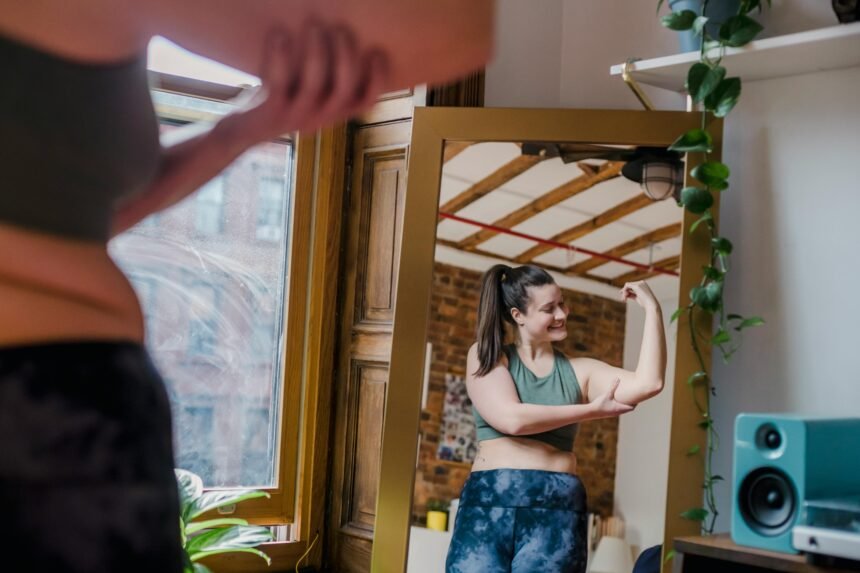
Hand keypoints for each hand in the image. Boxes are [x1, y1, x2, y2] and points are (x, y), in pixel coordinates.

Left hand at [231, 23, 388, 143]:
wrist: (246, 127)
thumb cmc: (283, 98)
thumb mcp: (311, 90)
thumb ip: (330, 74)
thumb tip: (343, 36)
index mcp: (335, 112)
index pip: (367, 101)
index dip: (378, 79)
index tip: (376, 52)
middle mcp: (320, 118)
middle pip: (344, 90)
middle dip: (345, 56)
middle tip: (340, 29)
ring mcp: (296, 117)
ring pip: (314, 86)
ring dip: (316, 52)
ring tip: (313, 25)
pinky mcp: (271, 112)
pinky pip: (278, 84)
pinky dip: (279, 57)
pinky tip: (280, 35)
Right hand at [591, 379, 634, 418]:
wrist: (591, 412)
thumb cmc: (600, 403)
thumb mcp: (607, 394)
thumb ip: (613, 386)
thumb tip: (617, 378)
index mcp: (620, 408)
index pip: (632, 407)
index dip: (636, 402)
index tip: (637, 397)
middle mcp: (618, 412)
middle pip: (629, 409)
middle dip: (631, 403)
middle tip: (633, 396)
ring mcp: (614, 414)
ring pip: (624, 410)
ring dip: (626, 405)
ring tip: (626, 398)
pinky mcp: (610, 414)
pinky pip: (619, 410)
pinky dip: (620, 406)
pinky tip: (617, 402)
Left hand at [620, 280, 658, 310]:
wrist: (651, 305)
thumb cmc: (645, 303)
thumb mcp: (637, 298)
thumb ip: (632, 295)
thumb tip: (625, 294)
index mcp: (643, 285)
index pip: (632, 286)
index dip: (627, 292)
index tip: (624, 299)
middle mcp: (641, 282)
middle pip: (629, 285)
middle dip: (624, 292)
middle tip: (623, 300)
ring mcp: (639, 283)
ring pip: (627, 285)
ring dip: (624, 292)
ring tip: (623, 299)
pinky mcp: (637, 286)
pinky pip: (627, 286)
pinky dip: (624, 291)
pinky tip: (625, 297)